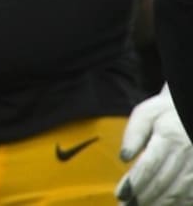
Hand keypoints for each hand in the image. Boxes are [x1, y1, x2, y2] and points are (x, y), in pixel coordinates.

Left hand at [117, 84, 192, 204]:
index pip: (149, 166)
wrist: (189, 110)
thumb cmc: (165, 113)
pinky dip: (176, 204)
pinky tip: (161, 205)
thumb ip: (133, 133)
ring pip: (177, 193)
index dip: (134, 183)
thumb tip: (124, 157)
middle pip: (162, 183)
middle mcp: (186, 155)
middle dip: (143, 198)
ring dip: (158, 204)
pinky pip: (190, 196)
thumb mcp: (146, 114)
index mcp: (170, 137)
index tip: (121, 194)